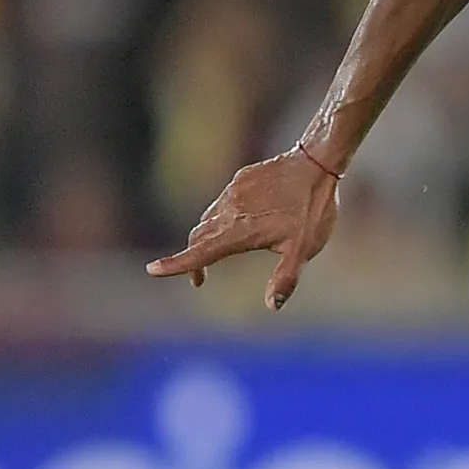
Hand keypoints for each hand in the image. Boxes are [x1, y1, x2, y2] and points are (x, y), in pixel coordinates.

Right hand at [146, 149, 340, 309]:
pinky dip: (221, 217)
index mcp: (238, 231)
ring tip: (219, 252)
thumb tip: (272, 306)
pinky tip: (240, 221)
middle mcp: (228, 211)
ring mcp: (233, 193)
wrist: (316, 162)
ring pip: (208, 219)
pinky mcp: (240, 180)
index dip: (175, 264)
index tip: (152, 270)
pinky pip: (223, 202)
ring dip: (206, 238)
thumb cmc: (312, 208)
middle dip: (193, 258)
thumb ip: (286, 278)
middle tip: (199, 278)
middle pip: (198, 238)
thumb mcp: (305, 249)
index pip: (199, 253)